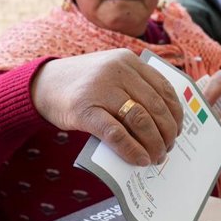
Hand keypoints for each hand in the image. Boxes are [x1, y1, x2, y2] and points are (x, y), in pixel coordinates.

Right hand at [31, 49, 182, 165]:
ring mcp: (100, 89)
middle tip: (168, 148)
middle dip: (167, 132)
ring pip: (140, 120)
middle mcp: (117, 70)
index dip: (175, 113)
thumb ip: (134, 88)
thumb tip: (163, 123)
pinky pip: (116, 134)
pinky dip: (132, 150)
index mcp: (128, 60)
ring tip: (156, 157)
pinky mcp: (85, 109)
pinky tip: (139, 160)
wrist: (42, 85)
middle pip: (155, 106)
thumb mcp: (110, 74)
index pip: (163, 88)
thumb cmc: (82, 85)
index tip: (178, 130)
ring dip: (153, 143)